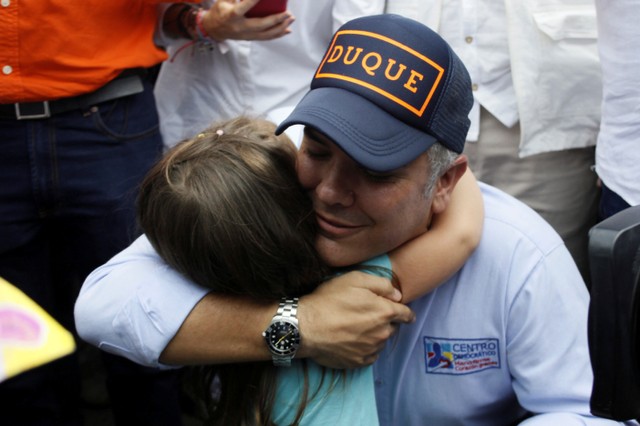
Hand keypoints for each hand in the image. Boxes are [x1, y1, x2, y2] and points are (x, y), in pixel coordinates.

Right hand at [201, 0, 293, 41]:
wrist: (213, 29)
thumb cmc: (220, 11)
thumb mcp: (224, 0)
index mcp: (231, 15)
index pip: (244, 7)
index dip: (253, 0)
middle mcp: (239, 27)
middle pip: (260, 25)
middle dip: (276, 19)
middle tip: (288, 13)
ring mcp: (245, 35)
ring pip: (266, 34)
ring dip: (280, 28)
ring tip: (290, 19)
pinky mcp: (250, 38)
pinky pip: (266, 38)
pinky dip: (277, 34)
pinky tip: (287, 30)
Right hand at [297, 271, 414, 368]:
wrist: (305, 327)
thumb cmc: (329, 300)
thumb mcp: (355, 279)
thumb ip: (382, 285)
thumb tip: (397, 295)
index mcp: (385, 312)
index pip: (406, 314)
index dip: (404, 311)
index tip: (400, 312)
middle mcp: (382, 333)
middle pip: (392, 327)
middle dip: (384, 321)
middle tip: (364, 315)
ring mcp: (371, 350)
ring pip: (380, 341)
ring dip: (373, 335)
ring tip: (354, 327)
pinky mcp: (359, 362)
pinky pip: (370, 355)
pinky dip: (364, 348)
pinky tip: (350, 340)